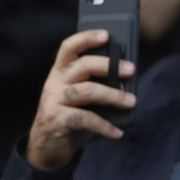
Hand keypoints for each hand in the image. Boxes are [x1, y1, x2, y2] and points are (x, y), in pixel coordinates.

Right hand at [26, 31, 136, 170]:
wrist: (48, 145)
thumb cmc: (71, 115)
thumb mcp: (82, 96)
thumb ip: (97, 83)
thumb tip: (128, 77)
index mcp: (61, 72)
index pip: (69, 47)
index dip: (86, 38)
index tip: (106, 34)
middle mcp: (55, 82)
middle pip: (82, 66)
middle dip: (109, 66)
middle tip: (132, 69)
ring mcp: (53, 100)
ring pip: (86, 91)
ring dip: (113, 95)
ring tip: (132, 101)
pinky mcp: (56, 120)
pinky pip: (85, 119)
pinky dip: (105, 126)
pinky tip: (118, 132)